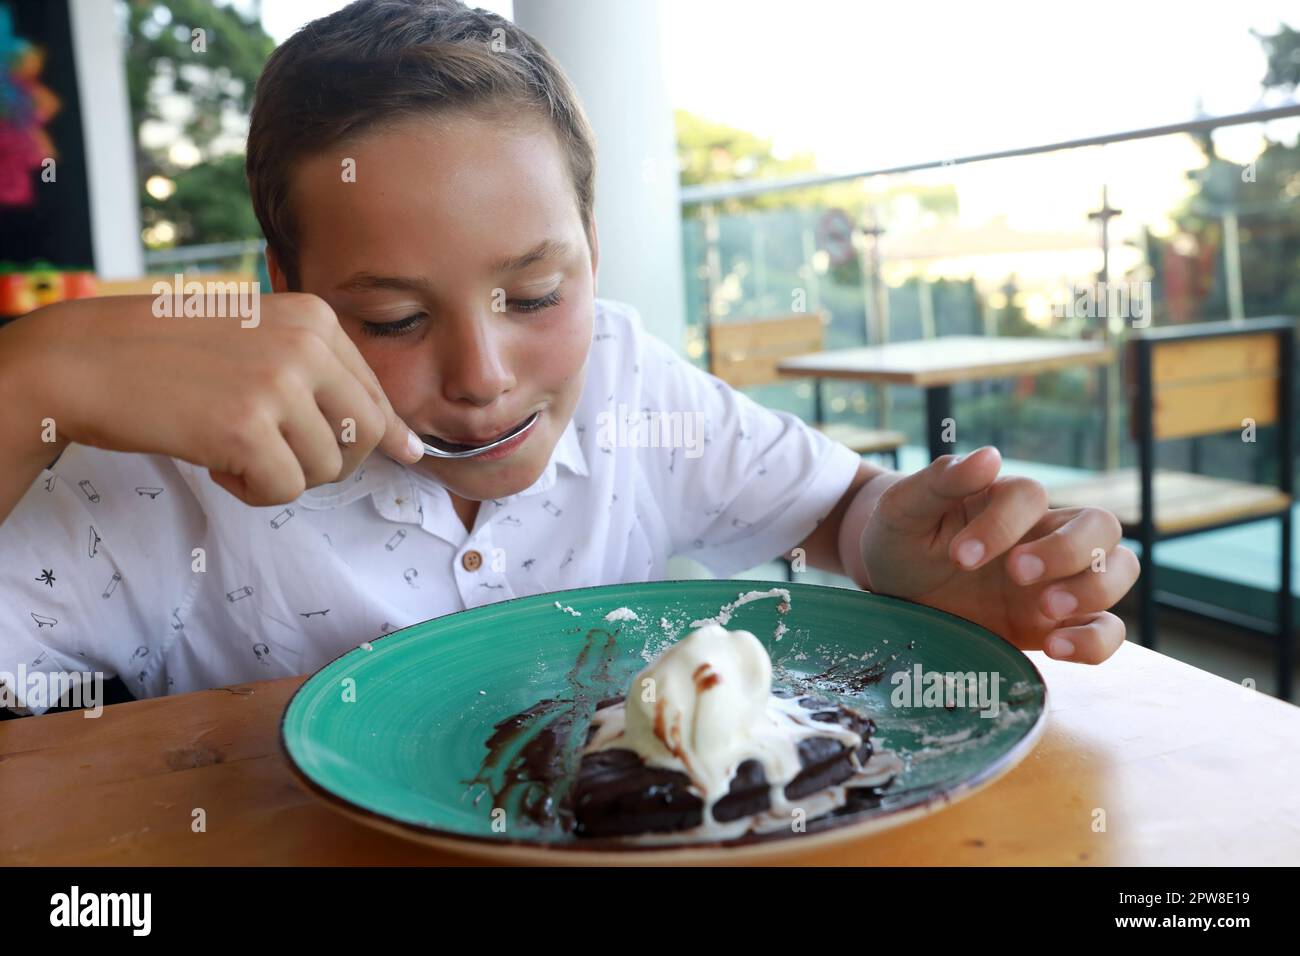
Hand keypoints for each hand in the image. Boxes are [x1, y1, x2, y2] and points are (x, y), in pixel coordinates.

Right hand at [26, 292, 422, 506]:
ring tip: (234, 448)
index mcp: (315, 318)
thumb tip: (411, 447)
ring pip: (325, 469)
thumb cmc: (172, 357)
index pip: (378, 395)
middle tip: (284, 458)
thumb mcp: (261, 343)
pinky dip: (252, 491)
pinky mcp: (247, 428)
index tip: (392, 454)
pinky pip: (284, 490)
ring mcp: (278, 385)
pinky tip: (216, 461)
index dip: (378, 436)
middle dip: (333, 463)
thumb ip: (328, 382)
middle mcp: (307, 345)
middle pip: (367, 436)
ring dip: (282, 476)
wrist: (87, 359)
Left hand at [860, 446, 1139, 662]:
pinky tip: (1055, 648)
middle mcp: (1043, 534)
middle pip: (1101, 524)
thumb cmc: (900, 540)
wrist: (892, 592)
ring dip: (1094, 589)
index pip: (1030, 496)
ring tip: (1045, 609)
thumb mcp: (903, 510)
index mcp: (1006, 501)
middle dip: (1068, 550)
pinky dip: (1095, 641)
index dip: (1002, 524)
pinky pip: (1106, 630)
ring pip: (1119, 570)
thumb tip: (989, 456)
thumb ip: (940, 482)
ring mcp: (1057, 580)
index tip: (960, 556)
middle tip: (1016, 573)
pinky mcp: (1056, 624)